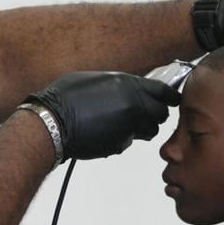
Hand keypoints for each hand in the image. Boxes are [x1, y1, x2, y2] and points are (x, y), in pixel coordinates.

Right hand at [27, 72, 180, 160]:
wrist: (52, 123)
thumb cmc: (65, 97)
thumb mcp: (95, 80)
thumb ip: (117, 86)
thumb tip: (125, 89)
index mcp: (128, 85)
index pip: (163, 91)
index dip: (168, 96)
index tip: (170, 99)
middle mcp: (133, 105)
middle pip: (161, 113)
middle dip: (154, 114)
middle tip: (143, 113)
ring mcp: (128, 126)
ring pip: (149, 130)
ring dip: (141, 128)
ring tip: (122, 124)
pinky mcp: (120, 144)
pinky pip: (129, 141)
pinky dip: (122, 138)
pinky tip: (105, 132)